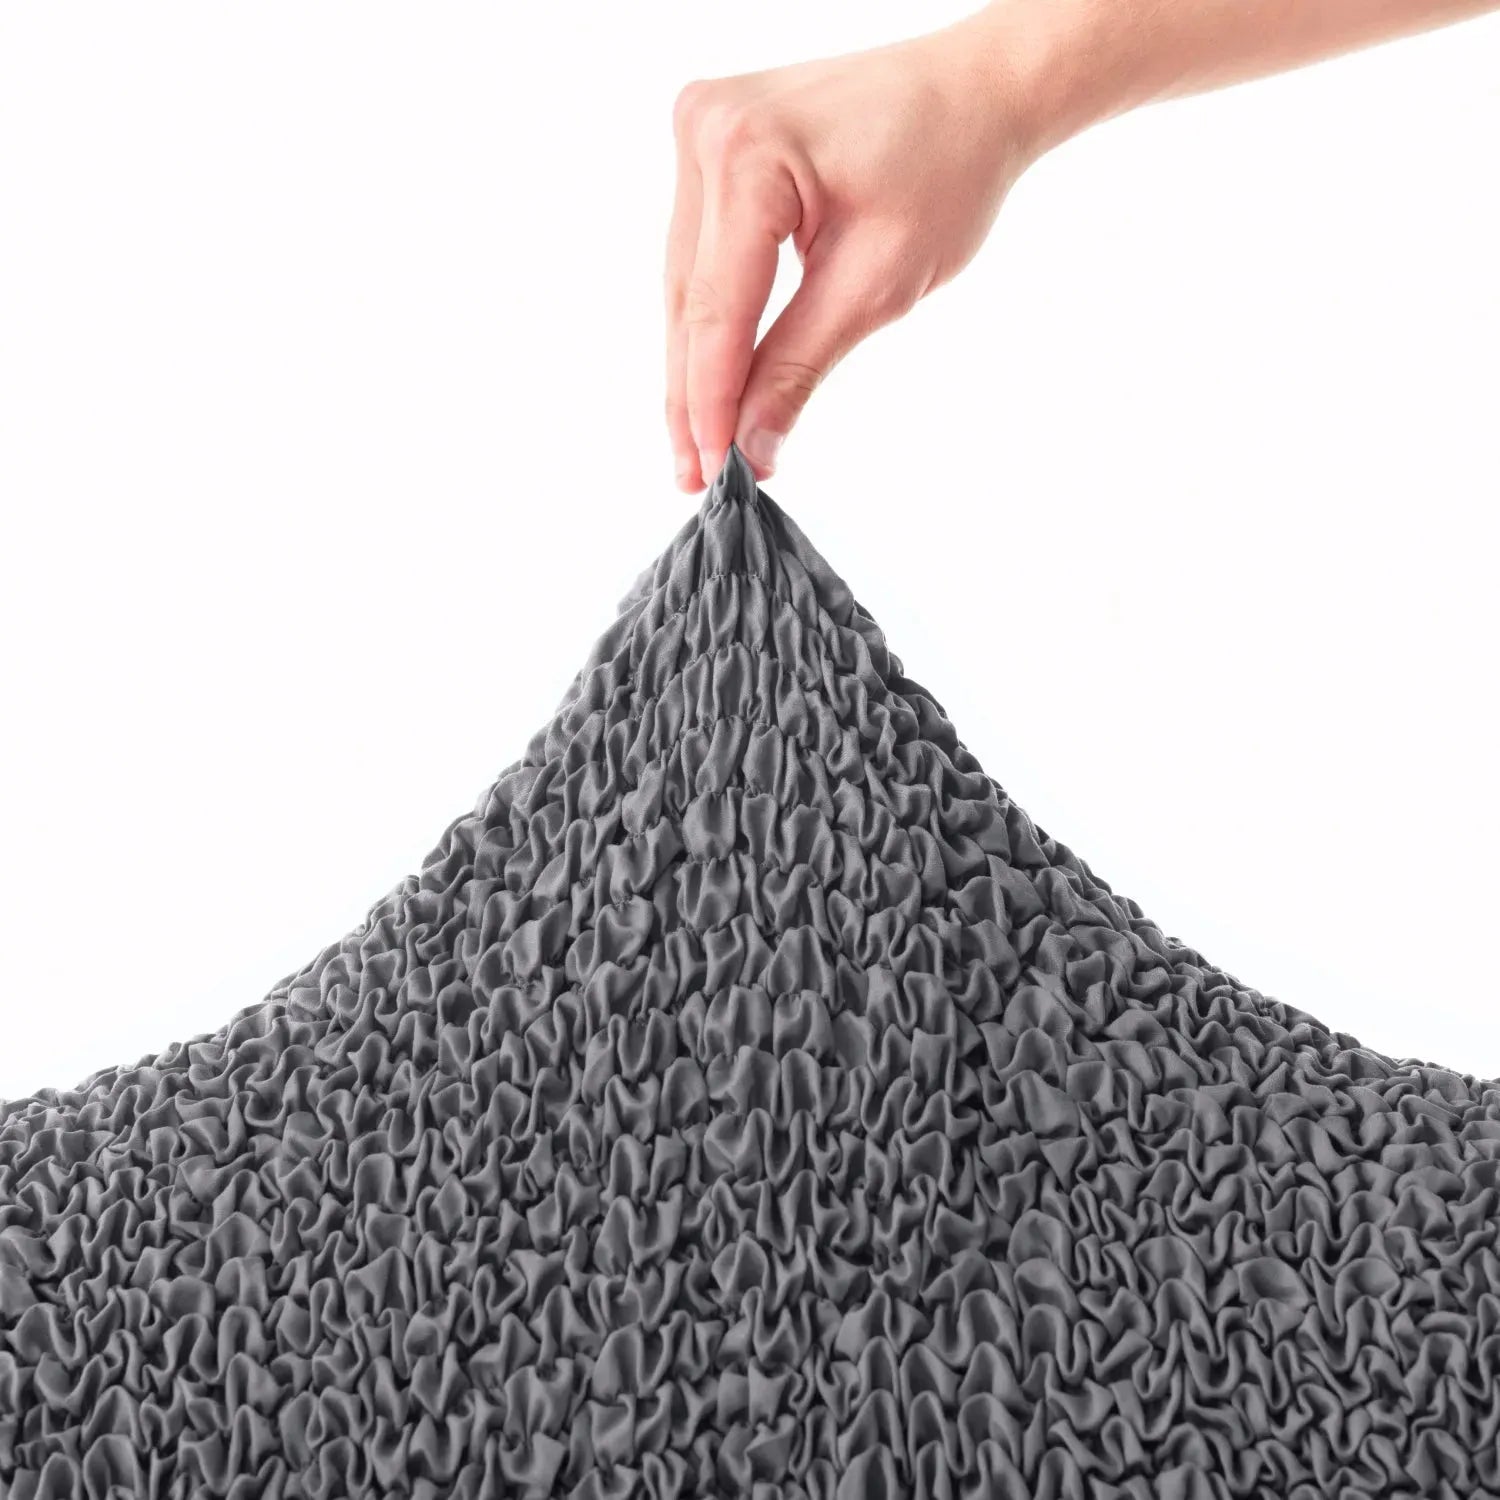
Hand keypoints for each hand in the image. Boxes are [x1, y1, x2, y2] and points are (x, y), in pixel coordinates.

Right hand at [665, 10, 1042, 489]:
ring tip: (698, 448)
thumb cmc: (947, 167)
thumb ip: (799, 366)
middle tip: (695, 478)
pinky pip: (699, 254)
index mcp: (746, 152)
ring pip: (686, 283)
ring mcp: (701, 130)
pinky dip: (709, 318)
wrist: (974, 92)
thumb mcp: (877, 284)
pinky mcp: (709, 145)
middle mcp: (706, 128)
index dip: (711, 402)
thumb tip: (751, 448)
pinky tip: (707, 380)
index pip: (716, 309)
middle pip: (689, 299)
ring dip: (694, 366)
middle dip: (694, 396)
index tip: (713, 474)